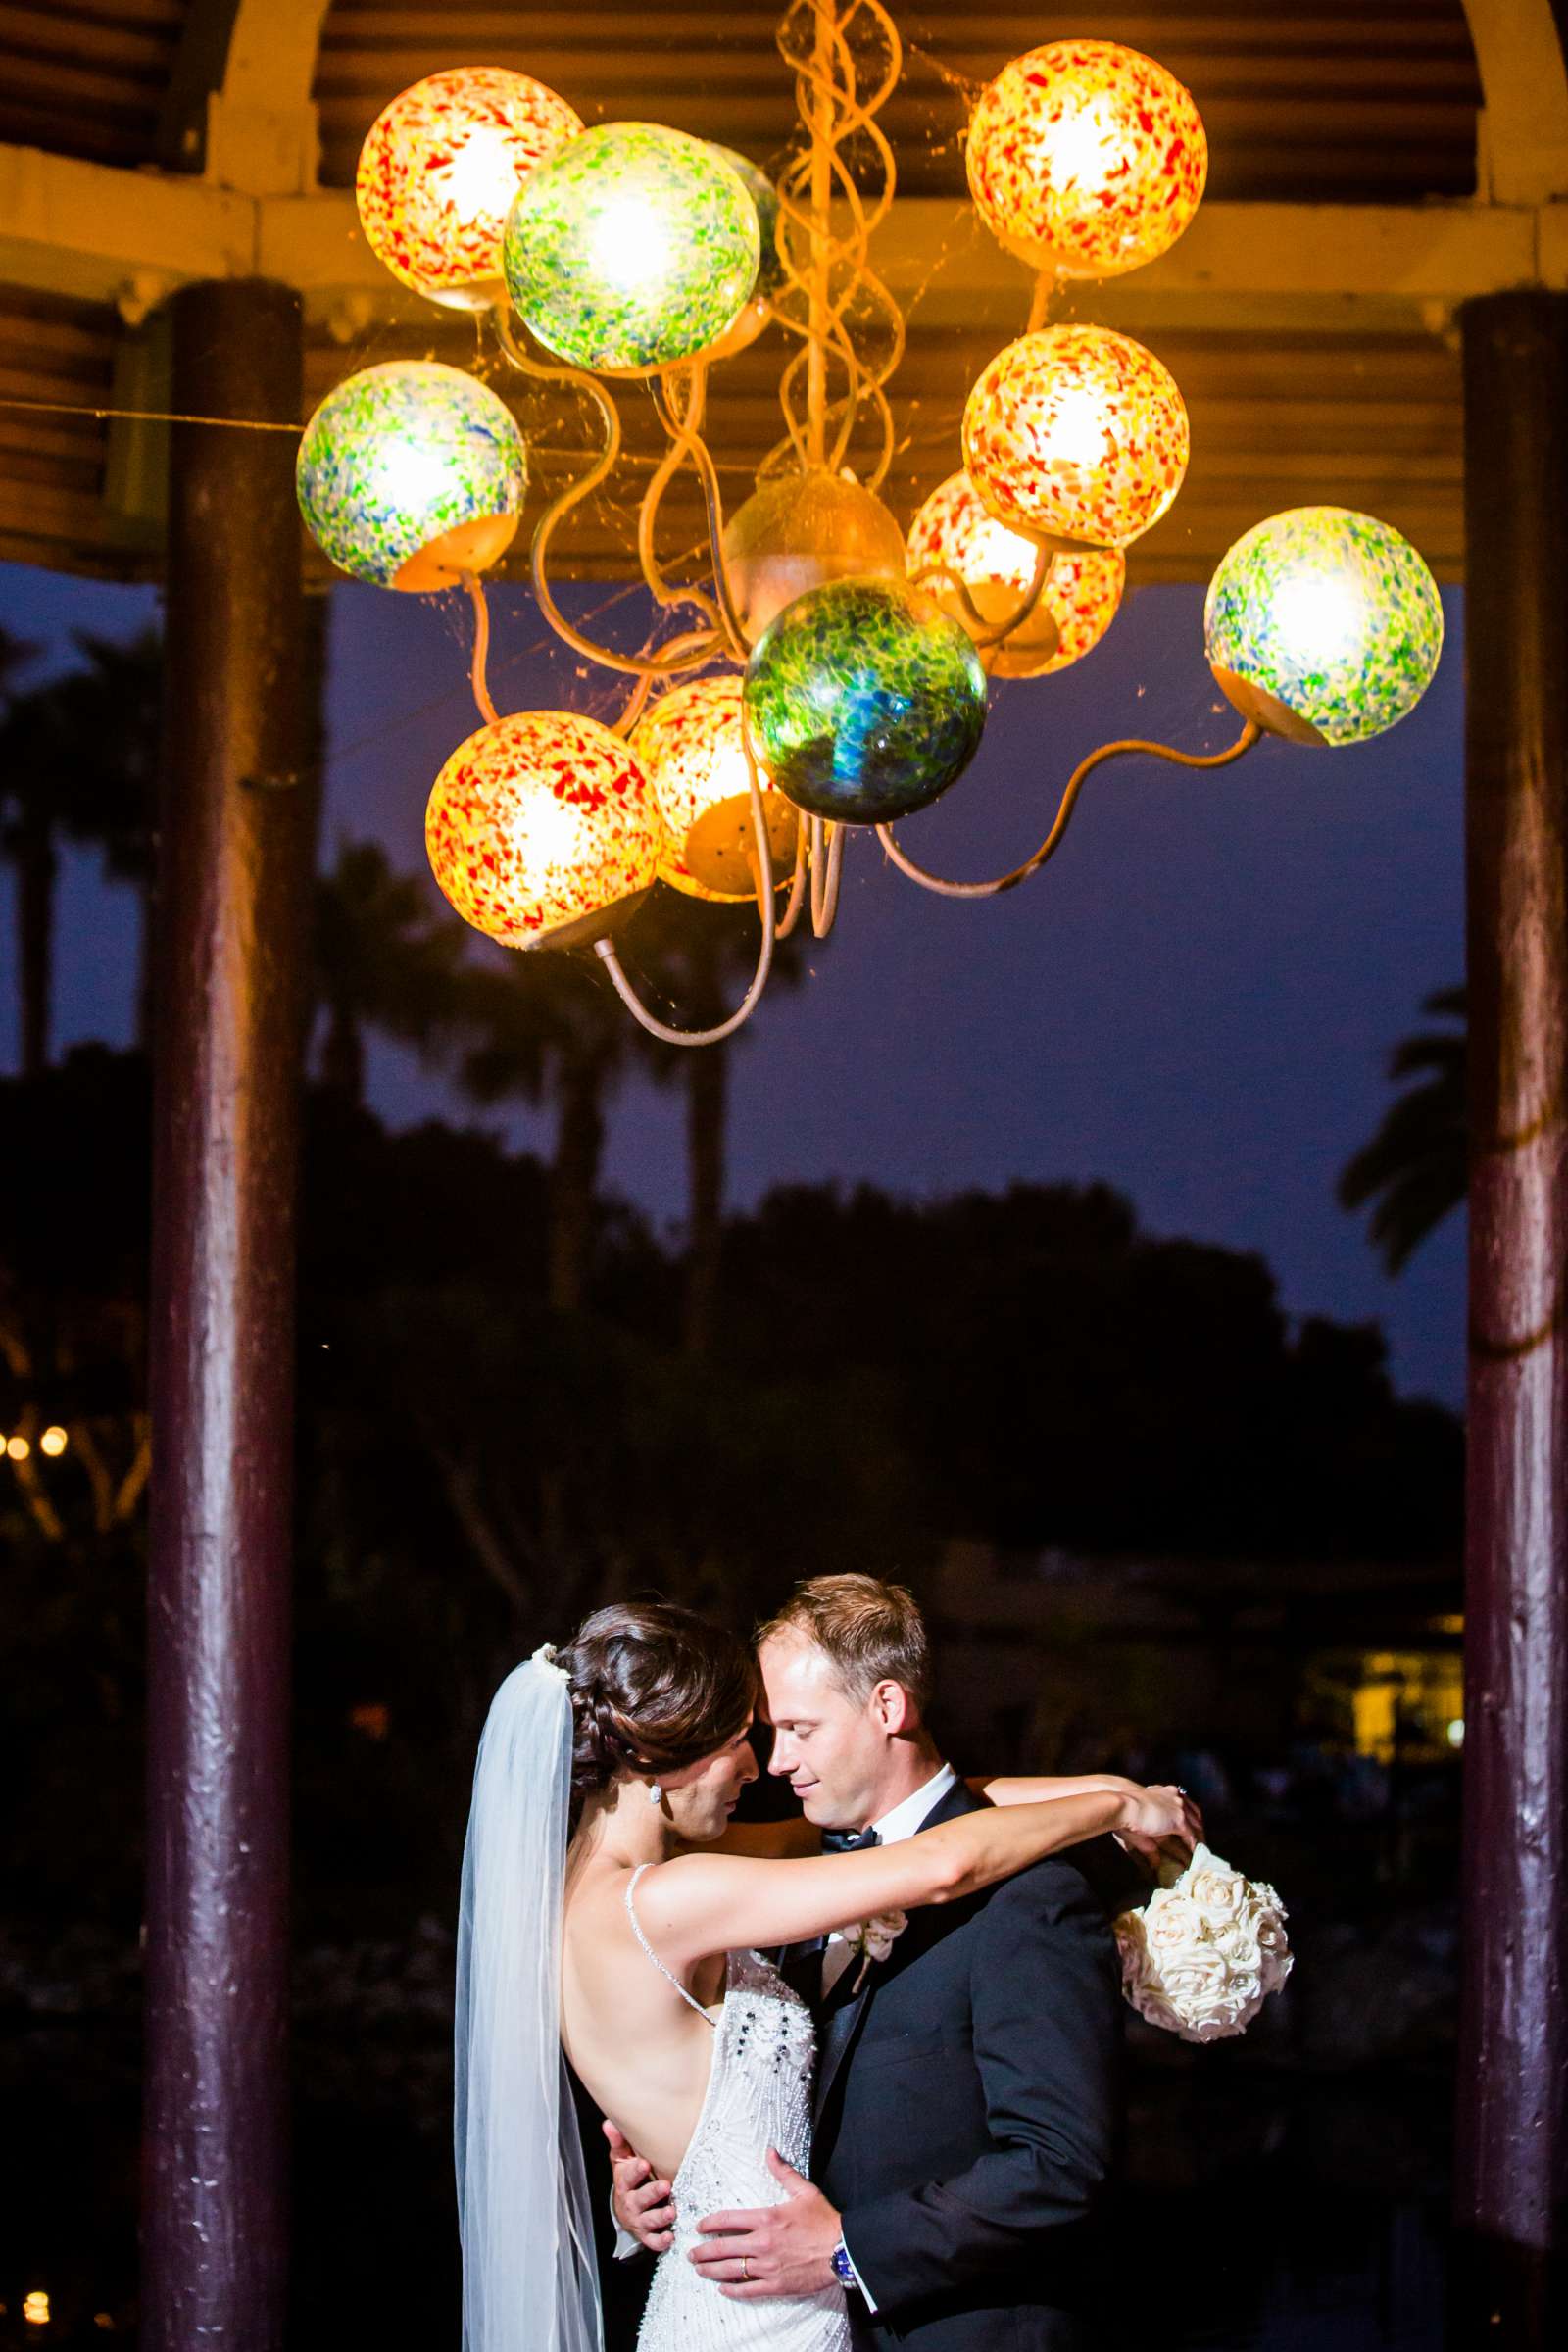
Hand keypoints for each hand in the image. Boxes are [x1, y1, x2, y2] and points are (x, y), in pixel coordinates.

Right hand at [604, 2120, 675, 2254]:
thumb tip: (609, 2123)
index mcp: (624, 2183)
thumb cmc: (628, 2179)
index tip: (644, 2163)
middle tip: (665, 2186)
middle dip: (652, 2193)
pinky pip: (652, 2241)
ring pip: (648, 2220)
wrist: (626, 2208)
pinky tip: (670, 2237)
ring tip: (671, 2212)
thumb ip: (619, 2141)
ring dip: (659, 2217)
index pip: (627, 2176)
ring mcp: (638, 2220)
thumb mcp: (622, 2160)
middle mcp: (630, 2202)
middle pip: (639, 2199)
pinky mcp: (646, 2234)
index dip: (634, 2170)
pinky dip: (660, 2241)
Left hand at [690, 2150, 840, 2298]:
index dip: (710, 2223)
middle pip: (722, 2248)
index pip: (728, 2220)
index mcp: (766, 2218)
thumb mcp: (804, 2191)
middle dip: (702, 2251)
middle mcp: (762, 2243)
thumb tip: (770, 2152)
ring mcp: (767, 2266)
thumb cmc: (824, 2220)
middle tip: (691, 2254)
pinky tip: (723, 2288)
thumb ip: (783, 2172)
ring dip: (711, 2270)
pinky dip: (733, 2290)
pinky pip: (748, 2289)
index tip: (699, 2227)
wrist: (843, 2250)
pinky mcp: (776, 2285)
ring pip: (730, 2270)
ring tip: (700, 2270)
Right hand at [1116, 1783, 1202, 1855]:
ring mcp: (1179, 1808)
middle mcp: (1176, 1797)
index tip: (1191, 1827)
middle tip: (1200, 1841)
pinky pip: (1191, 1837)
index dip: (1189, 1816)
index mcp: (1166, 1791)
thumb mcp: (1140, 1814)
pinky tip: (1194, 1854)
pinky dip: (1194, 1846)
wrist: (1123, 1805)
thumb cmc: (1125, 1808)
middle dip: (1198, 1828)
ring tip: (1200, 1851)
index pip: (1185, 1804)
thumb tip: (1150, 1842)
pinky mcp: (1179, 1821)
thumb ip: (1148, 1824)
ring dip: (1198, 1838)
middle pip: (1195, 1814)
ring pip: (1196, 1825)